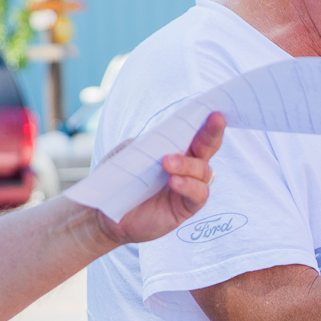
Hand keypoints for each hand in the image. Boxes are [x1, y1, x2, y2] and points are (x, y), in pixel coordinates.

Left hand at [93, 114, 224, 244]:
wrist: (104, 211)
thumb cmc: (117, 180)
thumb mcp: (131, 153)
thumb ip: (152, 143)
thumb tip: (169, 137)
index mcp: (174, 148)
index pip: (194, 132)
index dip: (207, 121)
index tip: (215, 109)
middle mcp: (186, 166)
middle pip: (208, 147)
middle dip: (212, 132)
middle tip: (216, 119)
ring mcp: (188, 187)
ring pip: (203, 171)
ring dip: (188, 164)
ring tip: (167, 163)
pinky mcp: (185, 208)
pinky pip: (198, 195)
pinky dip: (189, 186)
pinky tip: (175, 182)